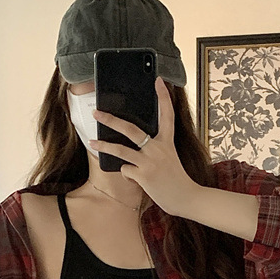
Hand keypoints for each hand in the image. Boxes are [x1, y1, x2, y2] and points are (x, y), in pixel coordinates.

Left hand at [89, 76, 200, 216]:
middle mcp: (158, 148)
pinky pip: (126, 170)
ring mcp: (150, 162)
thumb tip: (132, 143)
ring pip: (120, 150)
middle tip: (97, 113)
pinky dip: (128, 174)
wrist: (186, 198)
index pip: (167, 114)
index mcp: (167, 141)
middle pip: (130, 129)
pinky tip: (137, 179)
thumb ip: (155, 148)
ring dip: (104, 146)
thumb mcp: (169, 158)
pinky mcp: (144, 176)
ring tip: (93, 143)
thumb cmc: (176, 179)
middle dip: (111, 120)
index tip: (158, 80)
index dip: (163, 96)